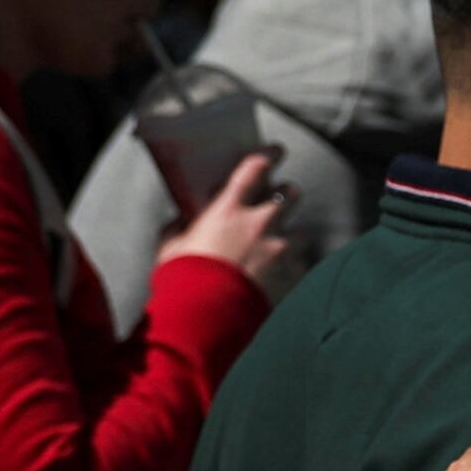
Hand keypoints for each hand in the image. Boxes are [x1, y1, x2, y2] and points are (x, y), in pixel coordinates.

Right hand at [161, 147, 305, 302]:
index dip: (269, 155)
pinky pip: (299, 264)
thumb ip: (179, 228)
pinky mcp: (293, 274)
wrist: (205, 318)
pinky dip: (289, 268)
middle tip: (279, 199)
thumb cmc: (182, 280)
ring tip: (275, 249)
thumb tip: (181, 221)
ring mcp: (281, 248)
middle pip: (290, 192)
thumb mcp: (171, 247)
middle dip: (286, 194)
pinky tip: (276, 278)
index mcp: (228, 208)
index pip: (256, 167)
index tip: (276, 151)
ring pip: (300, 230)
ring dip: (289, 235)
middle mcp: (261, 222)